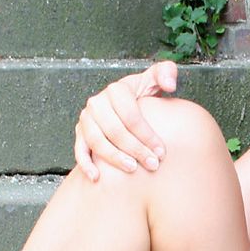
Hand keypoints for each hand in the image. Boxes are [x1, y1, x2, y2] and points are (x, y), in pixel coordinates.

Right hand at [74, 61, 178, 180]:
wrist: (126, 105)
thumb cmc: (144, 95)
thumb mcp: (155, 79)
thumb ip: (166, 73)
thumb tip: (170, 85)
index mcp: (116, 90)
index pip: (131, 116)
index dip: (147, 135)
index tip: (162, 152)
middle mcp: (97, 103)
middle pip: (115, 130)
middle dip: (135, 149)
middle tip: (152, 164)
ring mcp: (86, 119)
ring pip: (97, 141)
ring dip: (114, 157)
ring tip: (132, 169)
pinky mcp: (80, 133)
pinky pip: (79, 150)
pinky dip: (86, 164)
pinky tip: (96, 178)